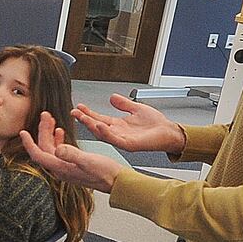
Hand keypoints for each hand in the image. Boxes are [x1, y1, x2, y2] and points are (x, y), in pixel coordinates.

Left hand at [20, 112, 126, 192]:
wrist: (116, 182)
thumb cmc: (105, 173)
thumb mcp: (88, 161)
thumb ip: (72, 154)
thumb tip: (58, 149)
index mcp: (61, 167)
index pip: (38, 155)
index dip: (29, 143)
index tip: (22, 132)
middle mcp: (60, 168)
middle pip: (44, 148)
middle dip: (42, 131)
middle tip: (45, 116)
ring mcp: (66, 166)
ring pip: (51, 148)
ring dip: (49, 133)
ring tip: (51, 119)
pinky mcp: (72, 164)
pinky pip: (59, 151)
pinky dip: (58, 139)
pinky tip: (60, 132)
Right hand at [74, 94, 188, 154]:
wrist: (169, 132)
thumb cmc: (156, 124)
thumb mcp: (136, 108)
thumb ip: (124, 104)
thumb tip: (112, 97)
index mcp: (118, 125)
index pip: (99, 119)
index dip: (88, 113)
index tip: (79, 107)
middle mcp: (118, 133)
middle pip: (97, 126)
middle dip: (84, 119)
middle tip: (74, 112)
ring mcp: (123, 140)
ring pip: (103, 134)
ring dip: (92, 126)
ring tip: (83, 118)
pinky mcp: (130, 144)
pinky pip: (115, 139)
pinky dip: (106, 133)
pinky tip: (100, 125)